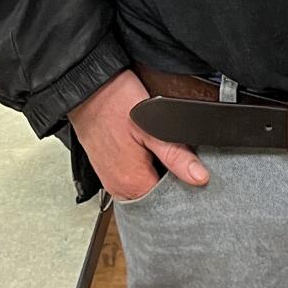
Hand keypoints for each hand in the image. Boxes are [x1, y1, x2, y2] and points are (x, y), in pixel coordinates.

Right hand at [69, 69, 209, 201]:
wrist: (87, 87)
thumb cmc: (116, 101)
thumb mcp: (152, 126)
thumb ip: (176, 155)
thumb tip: (199, 177)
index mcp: (132, 183)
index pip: (169, 200)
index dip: (184, 185)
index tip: (189, 166)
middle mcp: (118, 187)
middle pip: (156, 195)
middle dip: (170, 178)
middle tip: (176, 153)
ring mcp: (110, 178)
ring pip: (144, 185)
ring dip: (156, 171)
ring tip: (159, 148)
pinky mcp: (106, 167)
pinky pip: (131, 176)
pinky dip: (143, 166)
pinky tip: (146, 147)